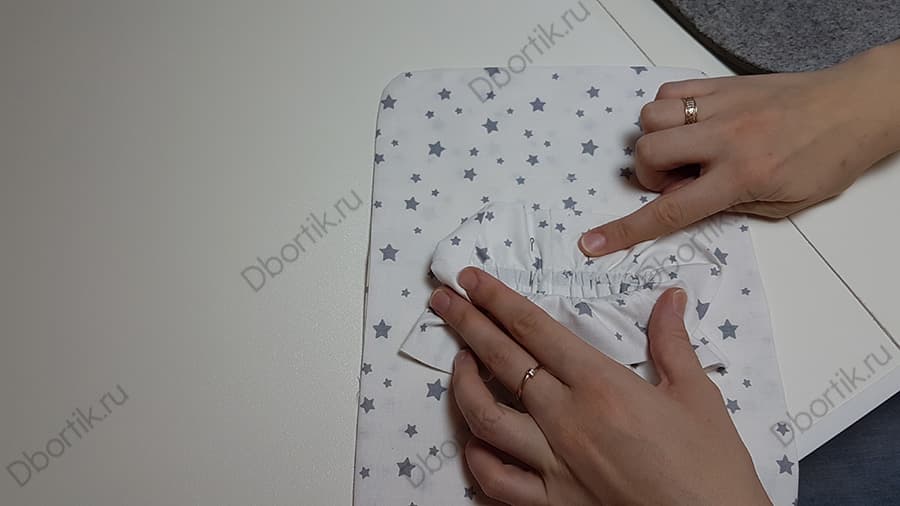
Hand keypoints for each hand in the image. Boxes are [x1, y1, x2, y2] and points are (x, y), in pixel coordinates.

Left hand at [429, 267, 770, 505]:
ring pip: (484, 416)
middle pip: (499, 360)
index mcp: (601, 385)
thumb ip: (672, 343)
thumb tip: (670, 299)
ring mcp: (552, 464)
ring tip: (457, 362)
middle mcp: (566, 420)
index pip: (534, 329)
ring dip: (461, 384)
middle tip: (443, 301)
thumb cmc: (711, 470)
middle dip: (466, 323)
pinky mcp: (549, 504)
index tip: (470, 279)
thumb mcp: (698, 397)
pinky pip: (495, 479)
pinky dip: (477, 456)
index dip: (496, 299)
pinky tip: (474, 439)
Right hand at [579, 41, 899, 256]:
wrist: (855, 108)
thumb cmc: (826, 160)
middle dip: (649, 174)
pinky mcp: (722, 84)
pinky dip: (667, 110)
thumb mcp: (782, 205)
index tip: (593, 243)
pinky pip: (670, 90)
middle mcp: (725, 139)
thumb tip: (688, 204)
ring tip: (683, 149)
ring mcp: (721, 106)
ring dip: (655, 139)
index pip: (670, 211)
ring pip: (651, 116)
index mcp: (741, 177)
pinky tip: (688, 123)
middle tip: (679, 180)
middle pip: (648, 153)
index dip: (626, 231)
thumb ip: (729, 206)